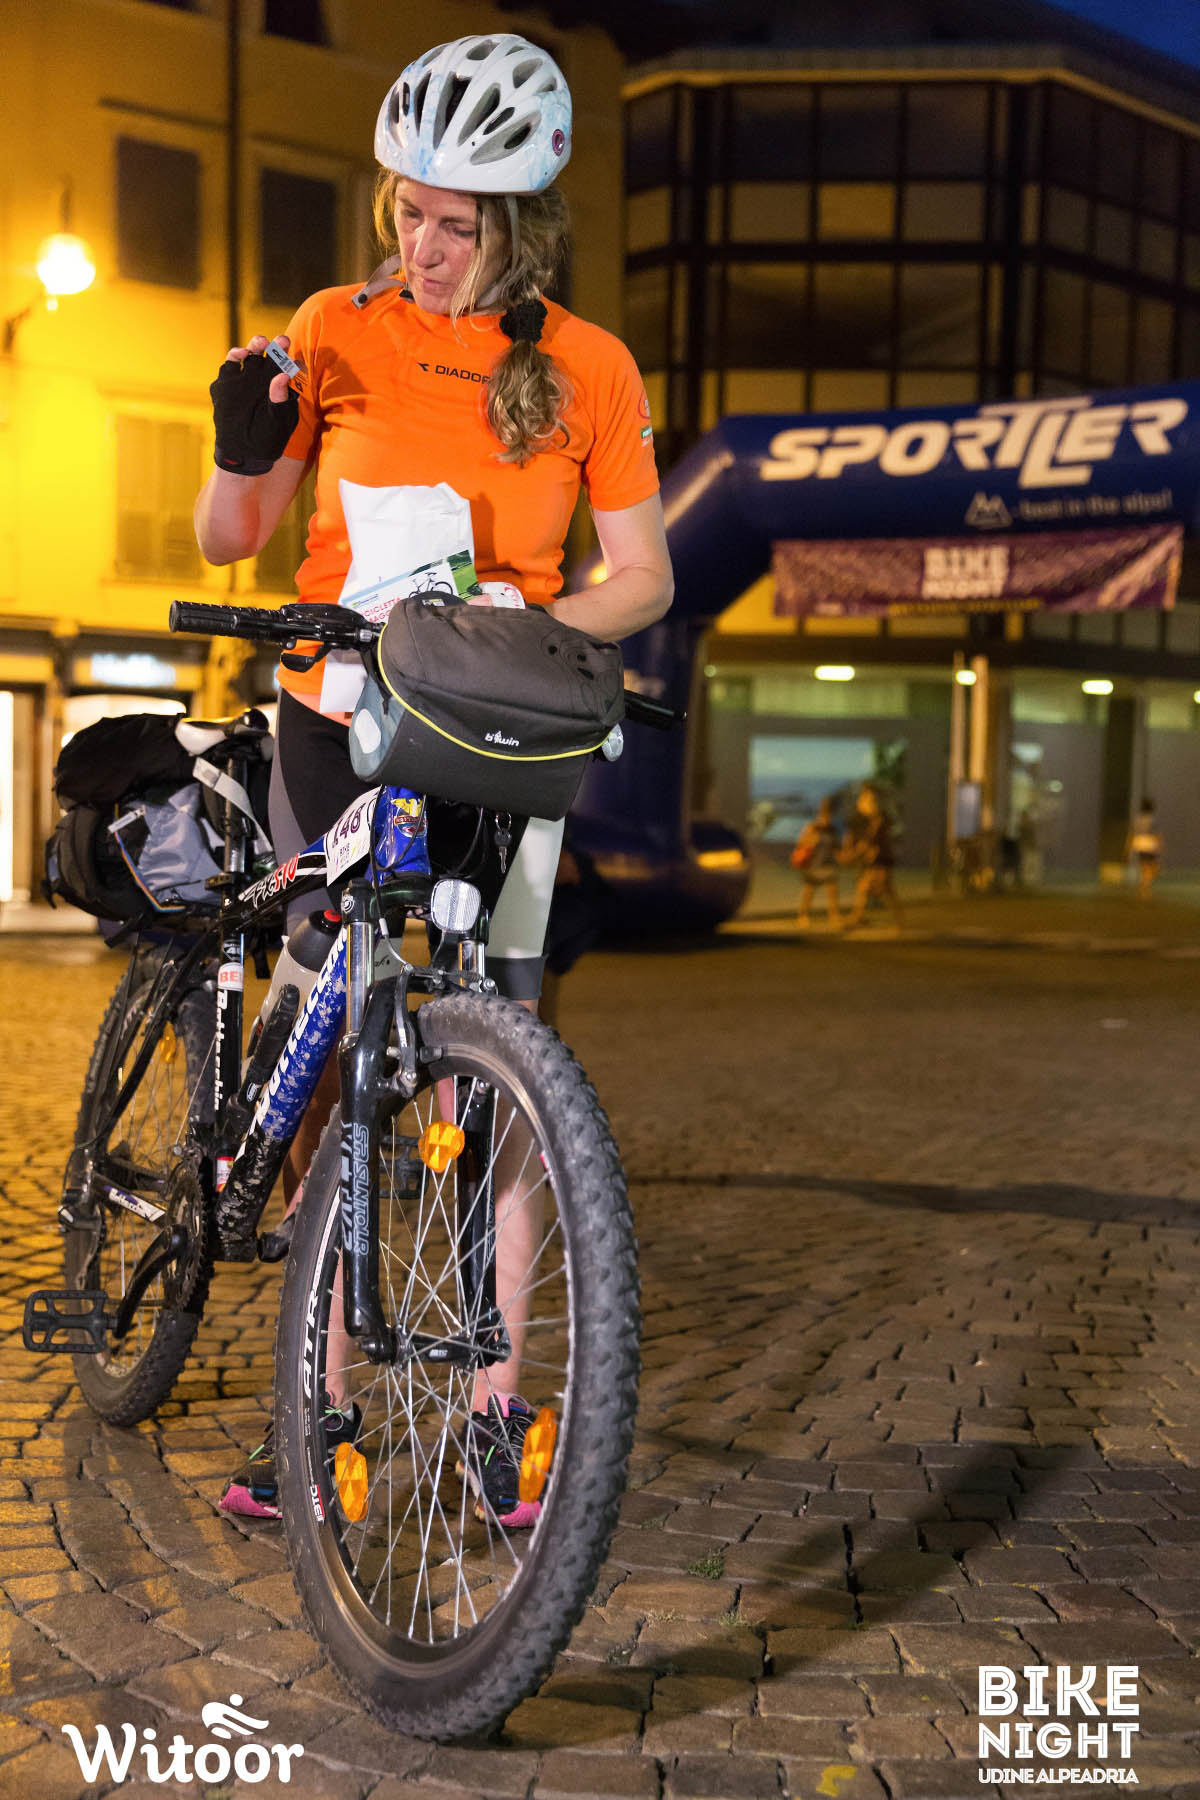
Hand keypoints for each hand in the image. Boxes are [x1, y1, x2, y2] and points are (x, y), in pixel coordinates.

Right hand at [210, 334, 299, 475]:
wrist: (242, 453)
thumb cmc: (267, 439)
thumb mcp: (277, 422)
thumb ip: (280, 400)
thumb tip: (282, 376)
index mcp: (280, 386)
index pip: (287, 368)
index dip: (290, 359)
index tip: (293, 356)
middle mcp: (264, 378)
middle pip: (270, 355)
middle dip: (275, 345)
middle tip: (279, 341)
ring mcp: (245, 378)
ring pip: (251, 354)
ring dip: (255, 345)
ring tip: (260, 344)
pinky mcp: (227, 382)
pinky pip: (230, 365)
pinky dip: (234, 357)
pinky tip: (241, 355)